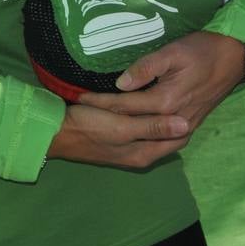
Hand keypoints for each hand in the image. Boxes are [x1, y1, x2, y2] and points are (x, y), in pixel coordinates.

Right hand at [46, 102, 189, 169]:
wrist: (55, 132)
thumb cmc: (90, 127)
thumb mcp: (123, 126)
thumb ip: (153, 127)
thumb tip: (186, 124)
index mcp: (145, 154)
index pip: (179, 138)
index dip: (186, 118)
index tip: (189, 96)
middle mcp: (140, 155)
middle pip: (168, 135)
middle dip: (173, 115)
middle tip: (179, 90)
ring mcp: (129, 149)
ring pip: (154, 130)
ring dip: (158, 114)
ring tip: (166, 91)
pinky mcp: (119, 140)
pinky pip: (141, 127)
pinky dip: (145, 115)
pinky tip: (145, 100)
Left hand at [80, 31, 244, 131]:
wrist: (235, 57)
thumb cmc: (203, 49)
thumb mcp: (174, 51)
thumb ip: (146, 67)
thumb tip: (120, 84)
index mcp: (166, 101)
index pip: (124, 106)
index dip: (100, 103)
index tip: (78, 100)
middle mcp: (173, 120)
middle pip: (132, 126)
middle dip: (105, 123)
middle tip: (79, 121)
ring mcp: (183, 126)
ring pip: (147, 141)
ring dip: (124, 138)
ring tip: (99, 136)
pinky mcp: (190, 126)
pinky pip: (163, 143)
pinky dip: (145, 143)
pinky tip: (133, 141)